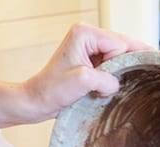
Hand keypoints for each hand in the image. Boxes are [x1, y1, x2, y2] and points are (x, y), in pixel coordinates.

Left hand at [23, 22, 152, 119]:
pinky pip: (111, 66)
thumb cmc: (51, 90)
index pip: (120, 44)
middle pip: (123, 48)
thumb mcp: (83, 82)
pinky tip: (103, 87)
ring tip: (103, 87)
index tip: (108, 83)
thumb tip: (118, 83)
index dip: (120, 65)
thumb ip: (107, 79)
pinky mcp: (88, 59)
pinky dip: (110, 78)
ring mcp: (88, 47)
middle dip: (122, 67)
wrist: (37, 101)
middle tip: (114, 84)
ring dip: (116, 74)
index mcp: (85, 33)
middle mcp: (87, 35)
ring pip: (118, 58)